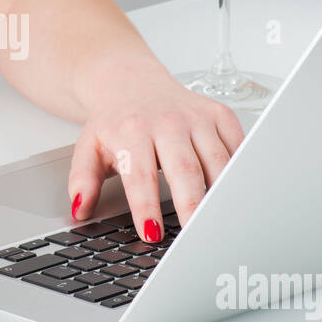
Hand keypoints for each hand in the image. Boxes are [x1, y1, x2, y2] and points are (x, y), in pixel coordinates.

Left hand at [68, 63, 244, 242]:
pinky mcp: (220, 115)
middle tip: (196, 238)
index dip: (147, 207)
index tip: (152, 235)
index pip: (141, 176)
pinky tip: (237, 196)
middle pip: (186, 171)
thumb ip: (82, 180)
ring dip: (221, 196)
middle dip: (192, 207)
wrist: (130, 82)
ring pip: (217, 162)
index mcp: (133, 130)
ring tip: (222, 225)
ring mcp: (198, 117)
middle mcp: (168, 122)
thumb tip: (80, 209)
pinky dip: (241, 173)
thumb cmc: (115, 122)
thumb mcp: (88, 148)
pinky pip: (238, 147)